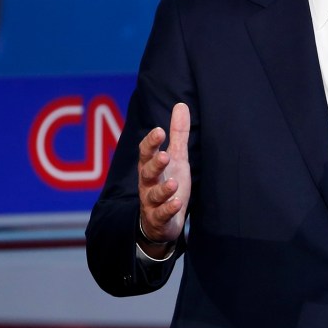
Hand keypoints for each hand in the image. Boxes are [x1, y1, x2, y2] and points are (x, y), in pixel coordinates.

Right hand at [137, 103, 191, 255]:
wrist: (160, 223)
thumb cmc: (167, 184)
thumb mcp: (177, 158)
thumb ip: (178, 134)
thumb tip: (181, 104)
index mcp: (150, 167)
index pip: (146, 152)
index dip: (151, 142)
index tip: (159, 131)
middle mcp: (147, 184)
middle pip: (147, 172)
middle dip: (155, 164)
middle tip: (164, 155)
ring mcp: (152, 203)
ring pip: (153, 195)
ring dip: (163, 189)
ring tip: (173, 183)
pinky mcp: (159, 220)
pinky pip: (161, 216)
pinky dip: (168, 210)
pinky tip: (177, 203)